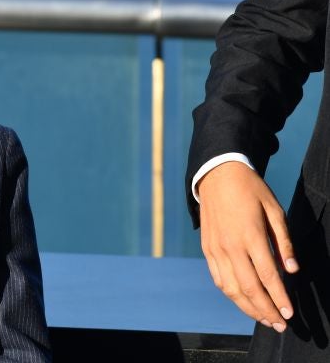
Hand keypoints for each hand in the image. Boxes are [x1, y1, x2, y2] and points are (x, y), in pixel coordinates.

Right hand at [198, 161, 297, 331]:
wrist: (216, 176)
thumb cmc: (251, 191)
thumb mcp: (274, 209)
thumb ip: (283, 241)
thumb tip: (292, 269)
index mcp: (250, 234)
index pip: (268, 275)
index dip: (280, 297)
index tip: (290, 313)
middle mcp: (230, 245)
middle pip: (248, 287)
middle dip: (266, 310)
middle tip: (280, 324)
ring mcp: (216, 248)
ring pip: (230, 288)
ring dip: (248, 307)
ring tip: (264, 318)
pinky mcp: (207, 249)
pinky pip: (218, 278)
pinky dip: (231, 294)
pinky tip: (243, 301)